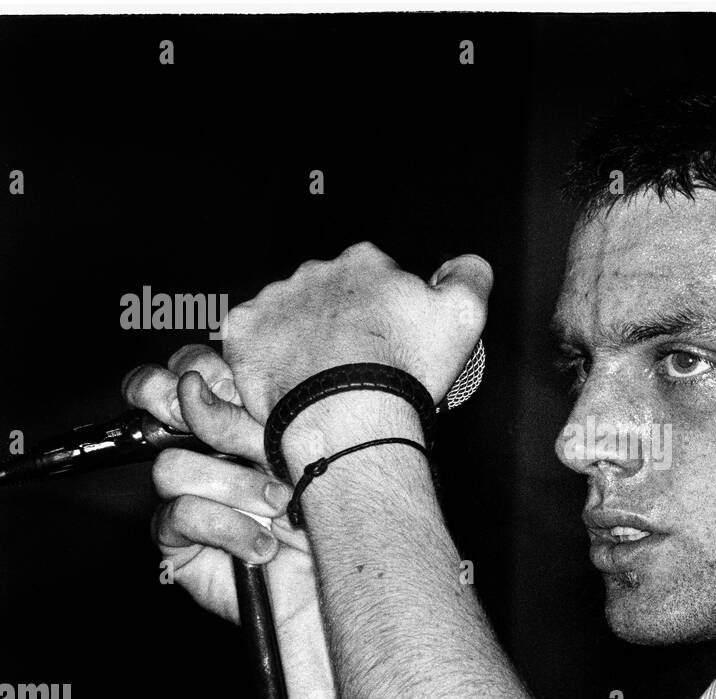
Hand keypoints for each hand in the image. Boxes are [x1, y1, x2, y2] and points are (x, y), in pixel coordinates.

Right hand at [122, 344, 320, 633]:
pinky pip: (178, 515)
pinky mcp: (181, 542)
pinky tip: (263, 544)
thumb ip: (268, 412)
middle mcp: (213, 451)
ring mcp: (193, 495)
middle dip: (184, 406)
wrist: (349, 584)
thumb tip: (220, 381)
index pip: (192, 369)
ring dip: (234, 485)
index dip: (194, 367)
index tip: (216, 378)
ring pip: (172, 465)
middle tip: (226, 425)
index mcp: (243, 418)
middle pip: (158, 400)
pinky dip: (227, 528)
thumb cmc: (346, 516)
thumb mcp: (313, 450)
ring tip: (282, 504)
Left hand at [221, 242, 492, 423]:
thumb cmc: (400, 371)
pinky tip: (287, 378)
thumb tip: (466, 264)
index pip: (375, 273)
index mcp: (366, 264)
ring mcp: (276, 301)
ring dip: (302, 336)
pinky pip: (250, 338)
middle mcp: (318, 273)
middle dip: (340, 320)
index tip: (389, 336)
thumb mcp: (464, 315)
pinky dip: (265, 355)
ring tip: (321, 378)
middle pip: (330, 291)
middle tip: (356, 362)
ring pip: (289, 313)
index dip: (385, 307)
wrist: (347, 417)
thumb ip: (470, 276)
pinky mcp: (245, 333)